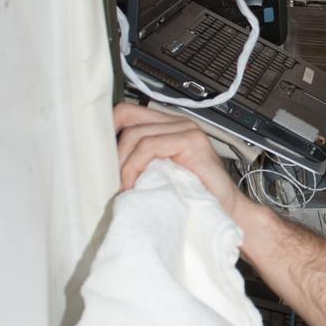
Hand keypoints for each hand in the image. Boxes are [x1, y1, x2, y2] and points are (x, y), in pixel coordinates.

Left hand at [114, 101, 246, 222]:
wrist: (228, 212)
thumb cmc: (195, 198)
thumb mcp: (159, 175)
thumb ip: (141, 162)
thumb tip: (103, 164)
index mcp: (168, 126)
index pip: (127, 113)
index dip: (107, 130)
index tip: (97, 157)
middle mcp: (177, 122)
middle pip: (126, 116)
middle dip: (111, 147)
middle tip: (108, 176)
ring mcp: (186, 129)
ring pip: (135, 134)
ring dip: (123, 163)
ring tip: (124, 187)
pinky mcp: (191, 141)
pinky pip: (149, 145)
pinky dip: (135, 166)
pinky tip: (134, 185)